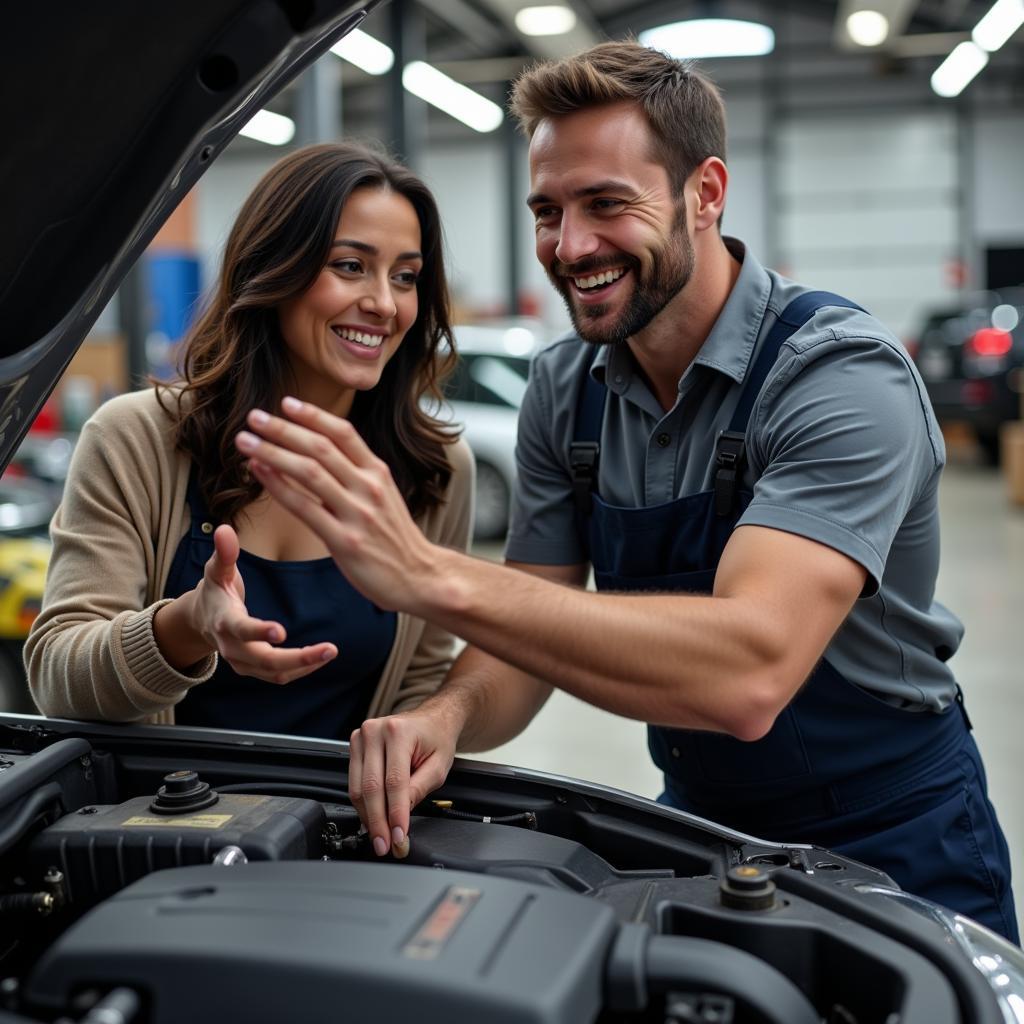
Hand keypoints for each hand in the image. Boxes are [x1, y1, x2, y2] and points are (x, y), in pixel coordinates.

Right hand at [191, 524, 337, 682]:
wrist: (200, 621)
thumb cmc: (214, 590)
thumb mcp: (216, 570)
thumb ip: (224, 553)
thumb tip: (224, 529)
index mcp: (223, 622)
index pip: (241, 630)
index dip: (259, 632)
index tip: (281, 632)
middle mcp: (232, 648)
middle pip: (265, 661)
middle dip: (298, 658)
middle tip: (329, 649)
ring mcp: (242, 662)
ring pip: (275, 673)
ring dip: (305, 666)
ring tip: (331, 651)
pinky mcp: (253, 669)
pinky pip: (279, 676)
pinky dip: (301, 669)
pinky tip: (321, 656)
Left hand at [234, 398, 436, 612]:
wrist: (419, 576)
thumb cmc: (395, 539)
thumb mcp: (385, 496)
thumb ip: (358, 474)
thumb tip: (324, 451)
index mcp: (379, 472)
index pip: (344, 433)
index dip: (313, 415)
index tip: (286, 403)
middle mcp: (369, 487)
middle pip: (321, 447)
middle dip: (283, 429)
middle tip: (253, 416)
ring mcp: (357, 514)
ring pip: (309, 472)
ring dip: (272, 452)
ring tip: (245, 441)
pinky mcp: (344, 541)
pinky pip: (304, 508)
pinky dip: (278, 486)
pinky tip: (259, 473)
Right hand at [349, 706, 459, 857]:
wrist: (431, 720)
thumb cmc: (437, 739)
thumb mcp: (438, 766)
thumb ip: (419, 789)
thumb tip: (400, 816)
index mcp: (399, 732)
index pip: (394, 781)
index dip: (395, 813)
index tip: (398, 836)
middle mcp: (376, 731)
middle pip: (371, 787)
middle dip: (378, 822)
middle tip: (385, 845)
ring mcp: (361, 737)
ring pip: (358, 788)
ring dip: (368, 817)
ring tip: (380, 837)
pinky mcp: (355, 745)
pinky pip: (354, 782)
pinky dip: (363, 804)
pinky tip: (373, 818)